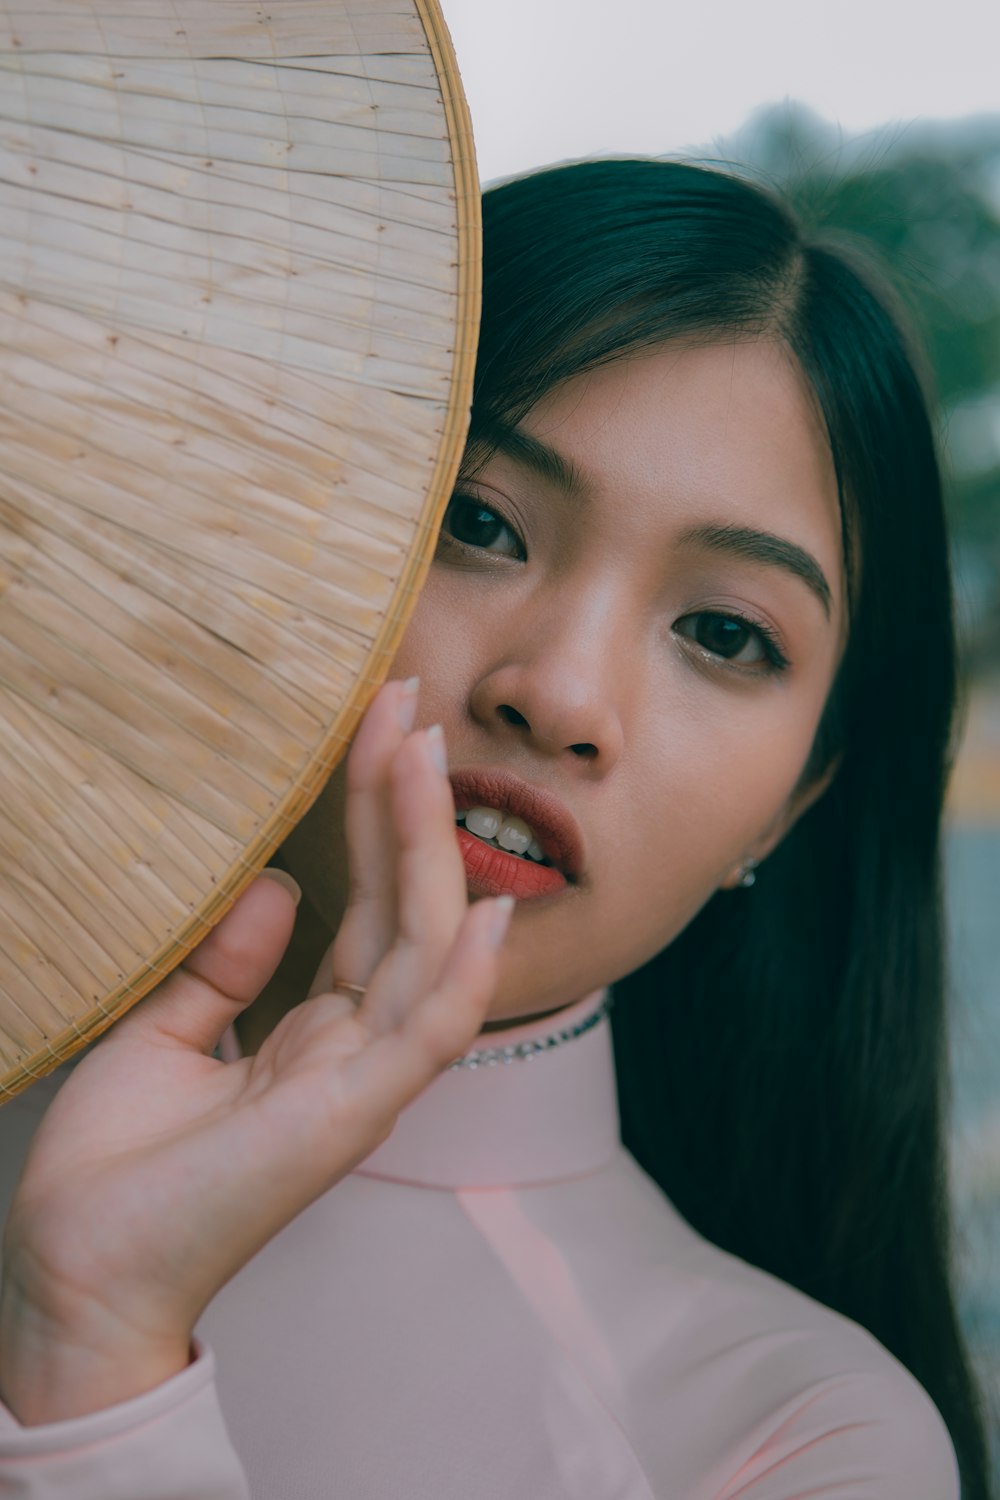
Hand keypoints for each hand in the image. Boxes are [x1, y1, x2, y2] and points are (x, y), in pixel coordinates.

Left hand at [0, 680, 510, 1423]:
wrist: (76, 1268)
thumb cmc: (117, 1166)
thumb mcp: (165, 1026)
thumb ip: (227, 960)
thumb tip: (279, 882)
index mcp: (317, 1032)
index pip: (372, 904)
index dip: (379, 814)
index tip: (378, 722)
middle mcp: (353, 1047)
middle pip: (405, 905)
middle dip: (407, 802)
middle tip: (406, 702)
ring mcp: (361, 1081)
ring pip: (424, 947)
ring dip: (431, 849)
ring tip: (422, 753)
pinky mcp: (350, 1116)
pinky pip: (427, 1036)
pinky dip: (464, 975)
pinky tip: (487, 907)